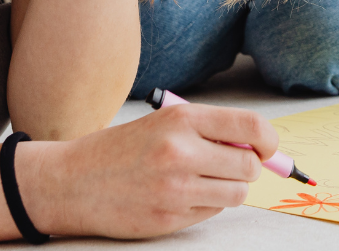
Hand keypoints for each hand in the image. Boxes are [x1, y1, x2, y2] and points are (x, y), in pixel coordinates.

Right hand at [16, 103, 277, 238]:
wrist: (70, 182)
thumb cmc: (121, 150)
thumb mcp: (163, 123)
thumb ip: (209, 130)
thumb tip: (259, 146)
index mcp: (180, 120)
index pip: (251, 126)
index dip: (268, 140)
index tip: (267, 147)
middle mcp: (180, 152)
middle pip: (249, 165)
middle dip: (248, 167)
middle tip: (230, 165)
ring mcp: (175, 189)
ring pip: (236, 193)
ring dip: (229, 188)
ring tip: (204, 181)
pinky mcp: (169, 218)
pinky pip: (212, 213)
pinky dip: (206, 205)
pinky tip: (180, 196)